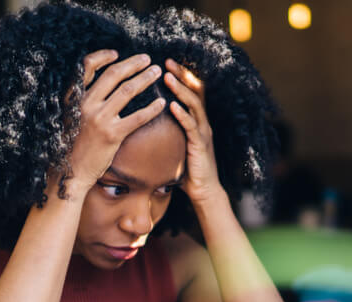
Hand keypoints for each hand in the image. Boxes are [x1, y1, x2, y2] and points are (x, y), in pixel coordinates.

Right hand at [60, 50, 166, 194]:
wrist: (70, 172)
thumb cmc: (73, 144)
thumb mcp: (71, 116)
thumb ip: (83, 100)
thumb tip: (101, 84)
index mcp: (74, 97)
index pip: (87, 66)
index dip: (103, 56)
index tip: (117, 53)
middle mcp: (85, 104)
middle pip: (113, 74)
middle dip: (133, 64)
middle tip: (147, 59)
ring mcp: (99, 119)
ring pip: (127, 91)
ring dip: (145, 79)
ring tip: (156, 73)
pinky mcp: (112, 135)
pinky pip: (137, 117)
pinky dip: (152, 108)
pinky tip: (162, 103)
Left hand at [163, 59, 222, 204]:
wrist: (203, 190)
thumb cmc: (187, 168)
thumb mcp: (177, 144)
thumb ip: (169, 130)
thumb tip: (147, 120)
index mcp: (197, 120)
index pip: (192, 91)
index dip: (182, 75)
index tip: (167, 63)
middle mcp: (202, 122)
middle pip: (195, 91)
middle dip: (181, 75)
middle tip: (167, 62)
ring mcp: (203, 132)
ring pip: (194, 105)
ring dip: (180, 90)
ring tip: (167, 77)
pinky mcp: (200, 145)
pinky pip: (191, 126)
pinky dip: (182, 114)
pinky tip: (172, 105)